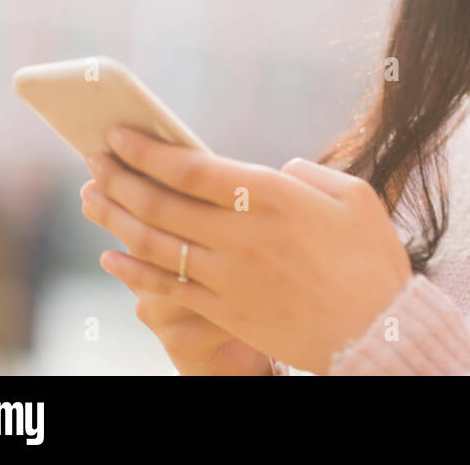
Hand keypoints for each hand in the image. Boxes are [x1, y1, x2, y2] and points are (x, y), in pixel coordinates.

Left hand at [80, 128, 412, 374]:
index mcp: (275, 199)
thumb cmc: (373, 261)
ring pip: (154, 244)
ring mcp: (229, 278)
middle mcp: (242, 236)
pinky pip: (165, 288)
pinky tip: (111, 256)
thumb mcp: (355, 198)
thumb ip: (310, 174)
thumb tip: (277, 170)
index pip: (191, 169)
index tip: (119, 134)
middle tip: (93, 160)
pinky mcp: (226, 312)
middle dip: (119, 178)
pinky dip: (131, 271)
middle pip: (160, 204)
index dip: (148, 150)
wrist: (378, 335)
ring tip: (92, 199)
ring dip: (115, 218)